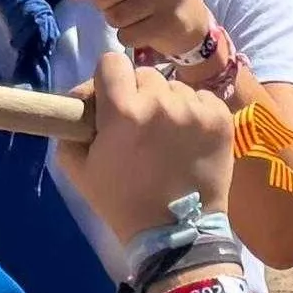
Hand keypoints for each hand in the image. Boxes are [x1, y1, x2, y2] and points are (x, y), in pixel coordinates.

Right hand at [51, 44, 238, 239]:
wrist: (175, 231)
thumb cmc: (122, 201)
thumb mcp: (79, 169)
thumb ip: (72, 127)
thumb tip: (81, 99)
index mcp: (123, 111)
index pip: (111, 62)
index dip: (108, 80)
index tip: (111, 99)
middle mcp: (160, 102)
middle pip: (144, 74)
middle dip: (138, 94)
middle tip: (139, 125)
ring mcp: (195, 109)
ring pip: (175, 87)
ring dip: (168, 105)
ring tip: (167, 137)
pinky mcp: (220, 118)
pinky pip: (202, 99)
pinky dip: (195, 114)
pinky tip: (189, 140)